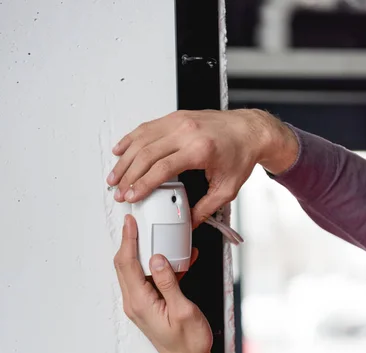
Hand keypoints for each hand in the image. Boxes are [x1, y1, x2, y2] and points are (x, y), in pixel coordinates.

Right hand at [107, 109, 297, 227]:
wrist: (250, 131)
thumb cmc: (241, 154)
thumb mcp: (226, 189)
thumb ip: (205, 209)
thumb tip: (189, 223)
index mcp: (199, 149)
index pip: (161, 169)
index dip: (142, 185)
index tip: (131, 196)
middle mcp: (187, 132)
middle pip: (146, 154)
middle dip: (128, 176)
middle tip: (119, 191)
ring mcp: (179, 121)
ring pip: (141, 139)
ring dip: (124, 159)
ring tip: (115, 177)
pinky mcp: (175, 117)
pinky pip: (146, 127)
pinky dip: (130, 139)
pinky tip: (121, 151)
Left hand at [114, 215, 212, 352]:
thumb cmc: (188, 343)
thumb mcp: (182, 310)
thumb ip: (168, 282)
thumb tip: (158, 258)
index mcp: (140, 303)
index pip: (127, 264)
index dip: (128, 240)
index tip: (130, 222)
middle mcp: (135, 303)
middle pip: (125, 265)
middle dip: (130, 241)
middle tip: (137, 223)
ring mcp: (140, 305)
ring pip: (135, 271)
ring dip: (144, 253)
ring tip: (157, 237)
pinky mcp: (148, 306)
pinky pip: (147, 281)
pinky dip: (158, 268)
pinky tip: (175, 261)